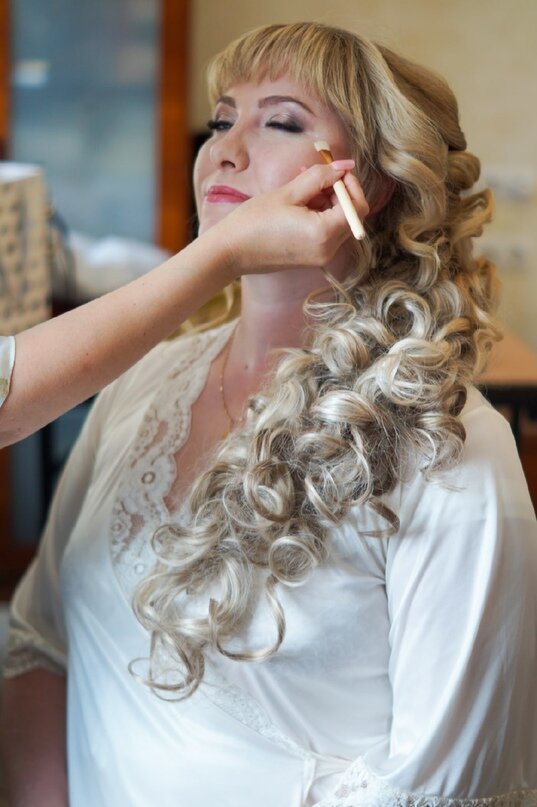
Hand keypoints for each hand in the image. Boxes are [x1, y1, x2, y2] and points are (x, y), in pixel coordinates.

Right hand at [211, 161, 368, 275]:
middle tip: (315, 174)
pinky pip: (326, 232)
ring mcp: (320, 257)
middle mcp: (328, 250)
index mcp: (324, 234)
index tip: (333, 171)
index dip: (351, 185)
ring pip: (338, 222)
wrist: (230, 252)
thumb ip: (320, 177)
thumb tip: (345, 166)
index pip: (357, 206)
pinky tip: (297, 203)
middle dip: (338, 192)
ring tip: (301, 186)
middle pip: (350, 215)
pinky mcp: (311, 258)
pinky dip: (319, 215)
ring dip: (327, 201)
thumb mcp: (289, 192)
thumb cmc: (254, 222)